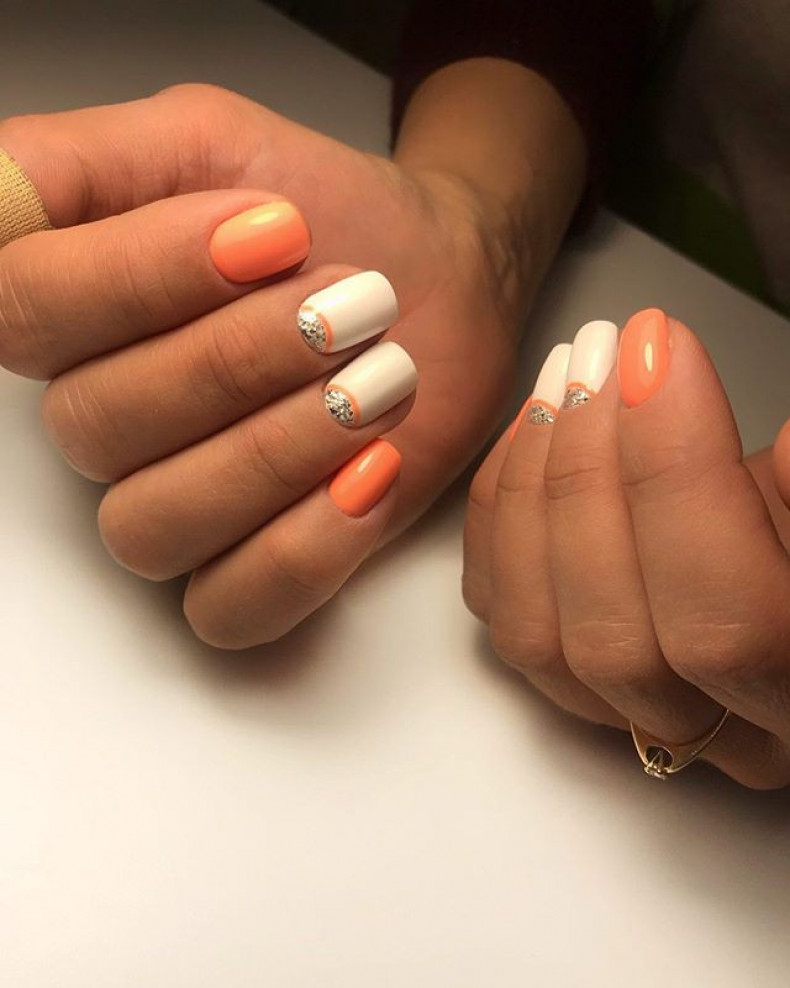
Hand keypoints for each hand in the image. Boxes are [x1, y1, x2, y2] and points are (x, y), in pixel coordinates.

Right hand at [0, 84, 518, 645]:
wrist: (438, 277)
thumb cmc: (329, 213)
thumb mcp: (207, 141)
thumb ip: (78, 164)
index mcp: (77, 317)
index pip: (24, 310)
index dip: (146, 275)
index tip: (276, 231)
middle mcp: (110, 423)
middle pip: (97, 425)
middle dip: (240, 358)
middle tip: (352, 304)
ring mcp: (179, 506)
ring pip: (152, 526)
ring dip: (278, 448)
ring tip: (383, 376)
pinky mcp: (256, 570)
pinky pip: (232, 609)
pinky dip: (304, 549)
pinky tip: (373, 473)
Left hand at [463, 309, 789, 788]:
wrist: (778, 560)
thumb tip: (788, 446)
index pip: (726, 623)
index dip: (679, 481)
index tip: (660, 352)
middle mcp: (709, 731)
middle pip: (615, 639)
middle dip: (592, 478)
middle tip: (601, 356)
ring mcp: (620, 710)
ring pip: (538, 636)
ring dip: (536, 488)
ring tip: (564, 376)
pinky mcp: (558, 671)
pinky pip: (498, 609)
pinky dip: (499, 512)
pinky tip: (528, 429)